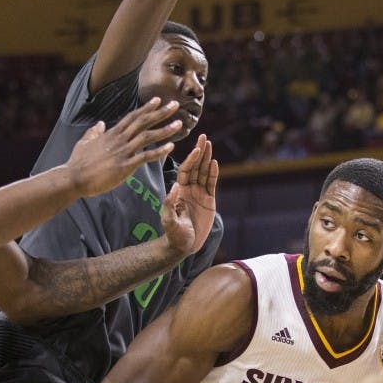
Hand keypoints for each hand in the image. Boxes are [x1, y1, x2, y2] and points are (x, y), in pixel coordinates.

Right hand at [66, 98, 180, 196]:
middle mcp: (119, 139)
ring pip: (148, 136)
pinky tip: (171, 147)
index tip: (158, 100)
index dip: (146, 108)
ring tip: (179, 123)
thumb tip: (99, 124)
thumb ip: (93, 132)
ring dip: (165, 129)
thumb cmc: (78, 162)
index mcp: (111, 134)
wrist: (74, 177)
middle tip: (175, 104)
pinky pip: (146, 156)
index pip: (132, 117)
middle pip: (143, 122)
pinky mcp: (125, 166)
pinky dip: (159, 151)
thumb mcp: (84, 142)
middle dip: (161, 112)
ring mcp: (123, 152)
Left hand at [160, 135, 218, 255]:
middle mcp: (189, 189)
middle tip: (203, 137)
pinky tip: (215, 162)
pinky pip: (212, 183)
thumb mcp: (168, 220)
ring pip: (204, 172)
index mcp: (179, 191)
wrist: (185, 245)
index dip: (191, 159)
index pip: (186, 170)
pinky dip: (214, 173)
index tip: (196, 149)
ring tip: (209, 144)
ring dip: (207, 158)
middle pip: (195, 166)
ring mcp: (200, 193)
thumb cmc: (174, 234)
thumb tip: (175, 185)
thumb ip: (170, 204)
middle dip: (199, 152)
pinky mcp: (209, 200)